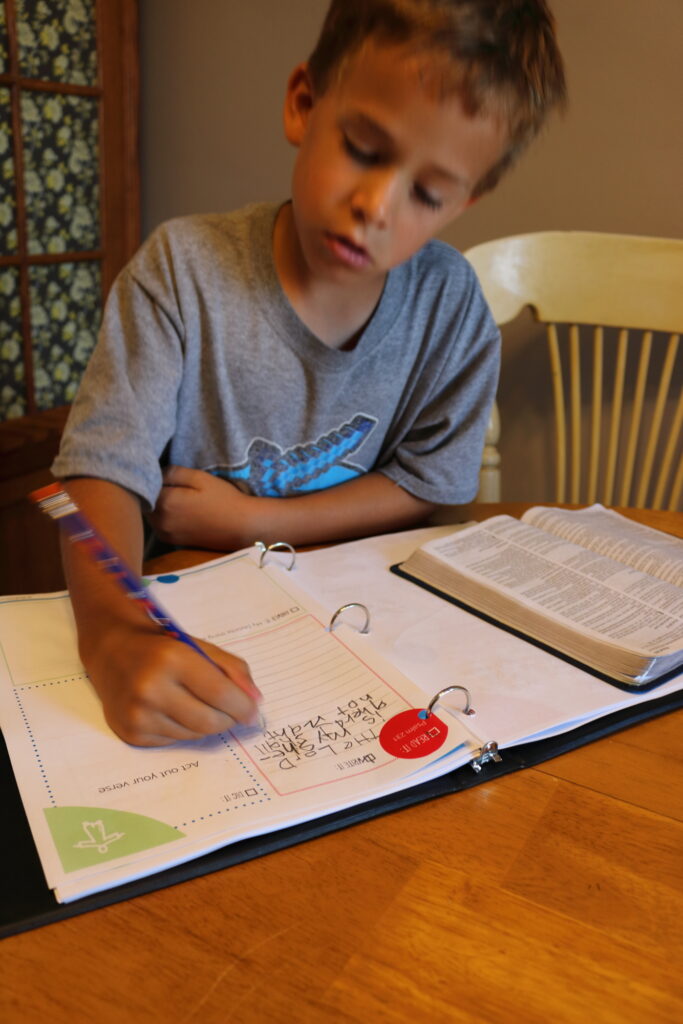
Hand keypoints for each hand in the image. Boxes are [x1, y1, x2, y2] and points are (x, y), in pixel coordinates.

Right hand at [83, 618, 259, 745]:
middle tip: (231, 711)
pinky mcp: (131, 732)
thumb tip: (255, 702)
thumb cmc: (162, 646)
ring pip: (194, 735)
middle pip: (210, 722)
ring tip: (196, 703)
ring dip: (206, 724)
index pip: (221, 694)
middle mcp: (151, 689)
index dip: (243, 707)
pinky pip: (174, 741)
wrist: (112, 650)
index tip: (252, 711)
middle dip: (228, 719)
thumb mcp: (200, 647)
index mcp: (172, 659)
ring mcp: (138, 714)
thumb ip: (233, 670)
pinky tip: (173, 710)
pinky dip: (183, 729)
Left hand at [148, 466, 252, 548]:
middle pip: (144, 501)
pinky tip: (179, 510)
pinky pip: (158, 525)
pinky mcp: (172, 541)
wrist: (241, 527)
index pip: (145, 485)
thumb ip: (174, 472)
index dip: (152, 477)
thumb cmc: (223, 499)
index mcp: (165, 503)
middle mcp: (160, 521)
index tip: (163, 472)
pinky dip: (162, 517)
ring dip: (156, 505)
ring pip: (150, 514)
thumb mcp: (200, 478)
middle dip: (151, 491)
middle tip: (168, 482)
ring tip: (174, 495)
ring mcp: (165, 534)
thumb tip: (156, 471)